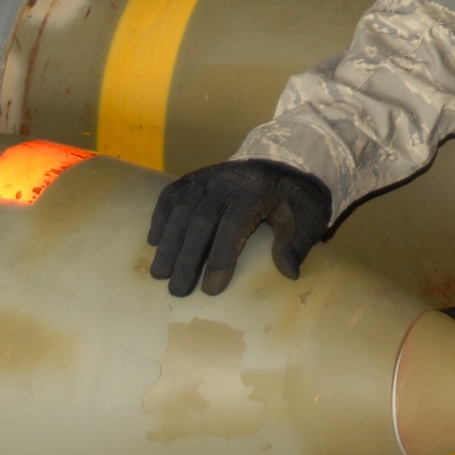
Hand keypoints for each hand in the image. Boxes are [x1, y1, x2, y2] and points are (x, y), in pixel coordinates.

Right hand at [148, 159, 332, 296]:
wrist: (276, 164)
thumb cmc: (288, 200)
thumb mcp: (301, 218)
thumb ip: (294, 244)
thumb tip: (290, 273)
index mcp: (254, 191)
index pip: (233, 225)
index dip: (221, 257)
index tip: (212, 289)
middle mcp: (225, 181)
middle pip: (201, 220)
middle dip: (188, 257)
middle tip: (177, 290)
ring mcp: (206, 177)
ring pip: (181, 209)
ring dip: (169, 242)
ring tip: (159, 274)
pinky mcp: (192, 178)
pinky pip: (171, 196)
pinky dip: (160, 217)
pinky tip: (153, 242)